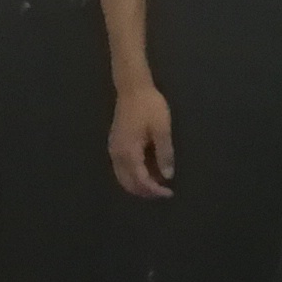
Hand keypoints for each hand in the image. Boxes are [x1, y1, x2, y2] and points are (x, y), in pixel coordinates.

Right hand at [108, 78, 174, 199]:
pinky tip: (147, 171)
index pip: (140, 180)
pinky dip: (133, 175)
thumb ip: (164, 154)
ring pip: (122, 177)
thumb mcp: (162, 129)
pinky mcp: (115, 144)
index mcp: (129, 152)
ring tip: (157, 184)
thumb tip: (167, 176)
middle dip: (145, 191)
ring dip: (138, 185)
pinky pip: (121, 168)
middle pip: (127, 183)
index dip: (154, 190)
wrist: (132, 88)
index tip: (168, 192)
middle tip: (163, 192)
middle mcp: (117, 155)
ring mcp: (113, 150)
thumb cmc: (150, 106)